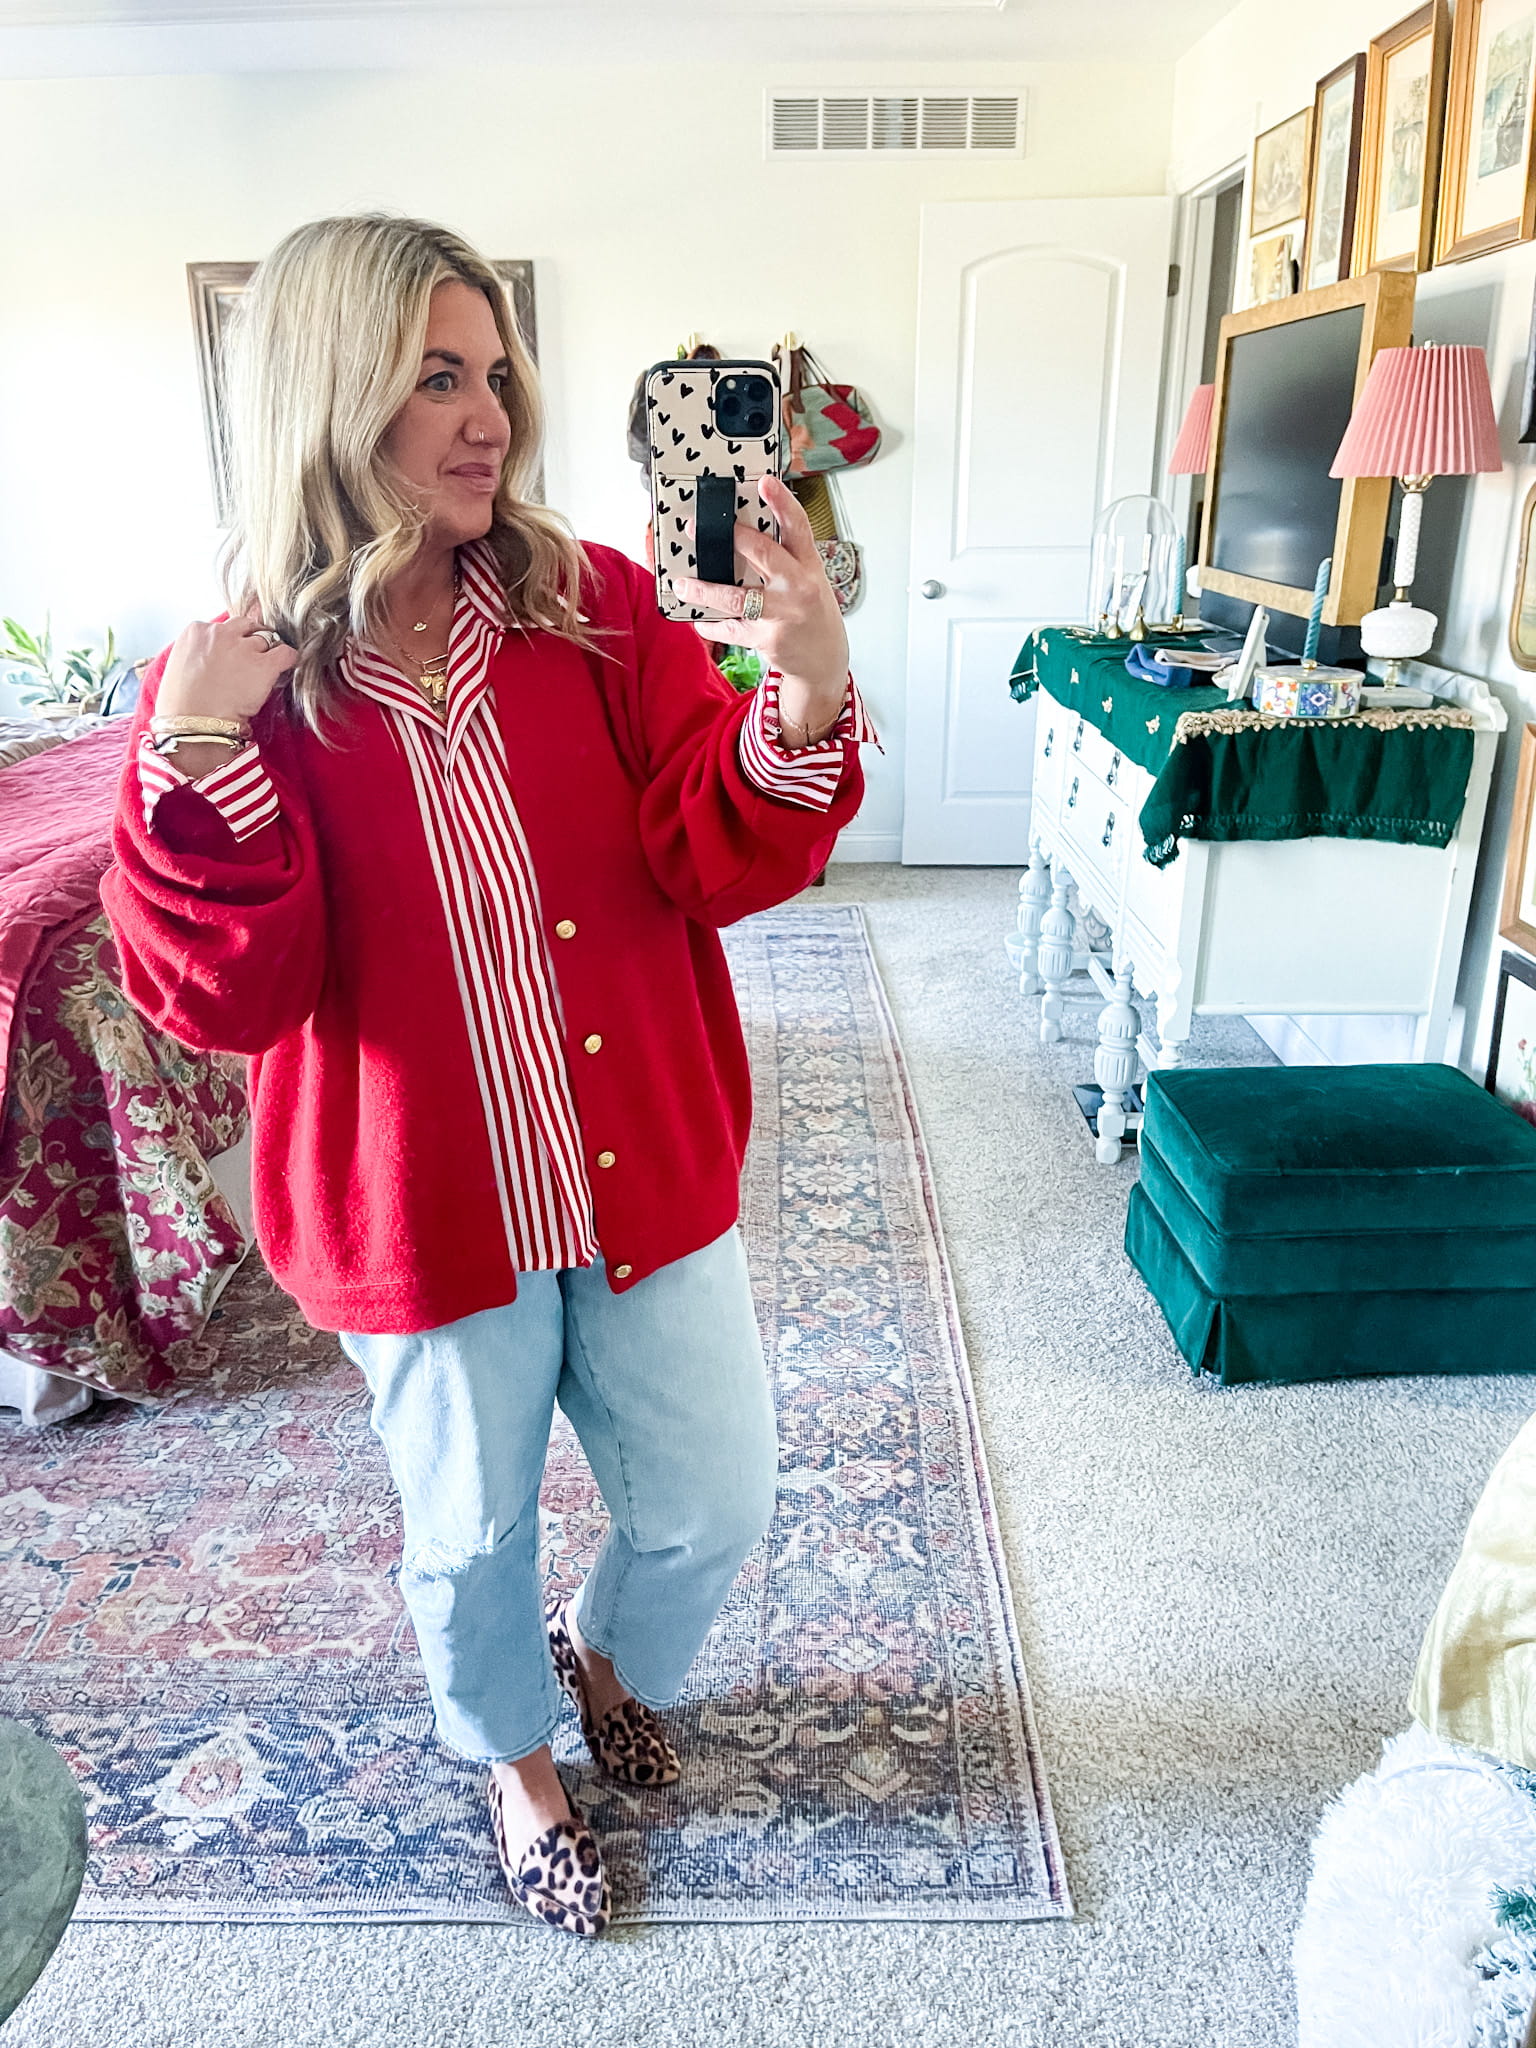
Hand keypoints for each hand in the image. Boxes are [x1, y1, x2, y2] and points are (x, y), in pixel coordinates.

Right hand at [154, 602, 295, 721]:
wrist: (194, 724)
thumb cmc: (182, 704)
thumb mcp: (181, 665)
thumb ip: (199, 652)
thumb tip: (214, 656)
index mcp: (196, 630)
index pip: (224, 626)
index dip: (231, 641)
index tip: (231, 656)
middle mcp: (220, 633)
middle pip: (247, 626)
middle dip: (251, 640)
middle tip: (251, 661)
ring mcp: (243, 647)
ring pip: (267, 639)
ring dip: (267, 653)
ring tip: (263, 673)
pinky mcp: (264, 665)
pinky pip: (286, 653)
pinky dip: (288, 660)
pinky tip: (283, 670)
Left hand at [669, 474, 848, 734]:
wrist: (824, 659)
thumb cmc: (812, 612)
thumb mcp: (808, 579)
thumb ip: (784, 558)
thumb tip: (742, 534)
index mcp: (808, 566)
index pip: (798, 527)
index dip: (783, 503)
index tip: (766, 482)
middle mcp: (796, 587)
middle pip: (764, 554)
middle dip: (732, 538)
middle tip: (695, 527)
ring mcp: (781, 615)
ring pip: (735, 598)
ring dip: (704, 590)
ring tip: (682, 584)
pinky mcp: (766, 639)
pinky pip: (730, 630)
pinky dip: (711, 626)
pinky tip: (699, 620)